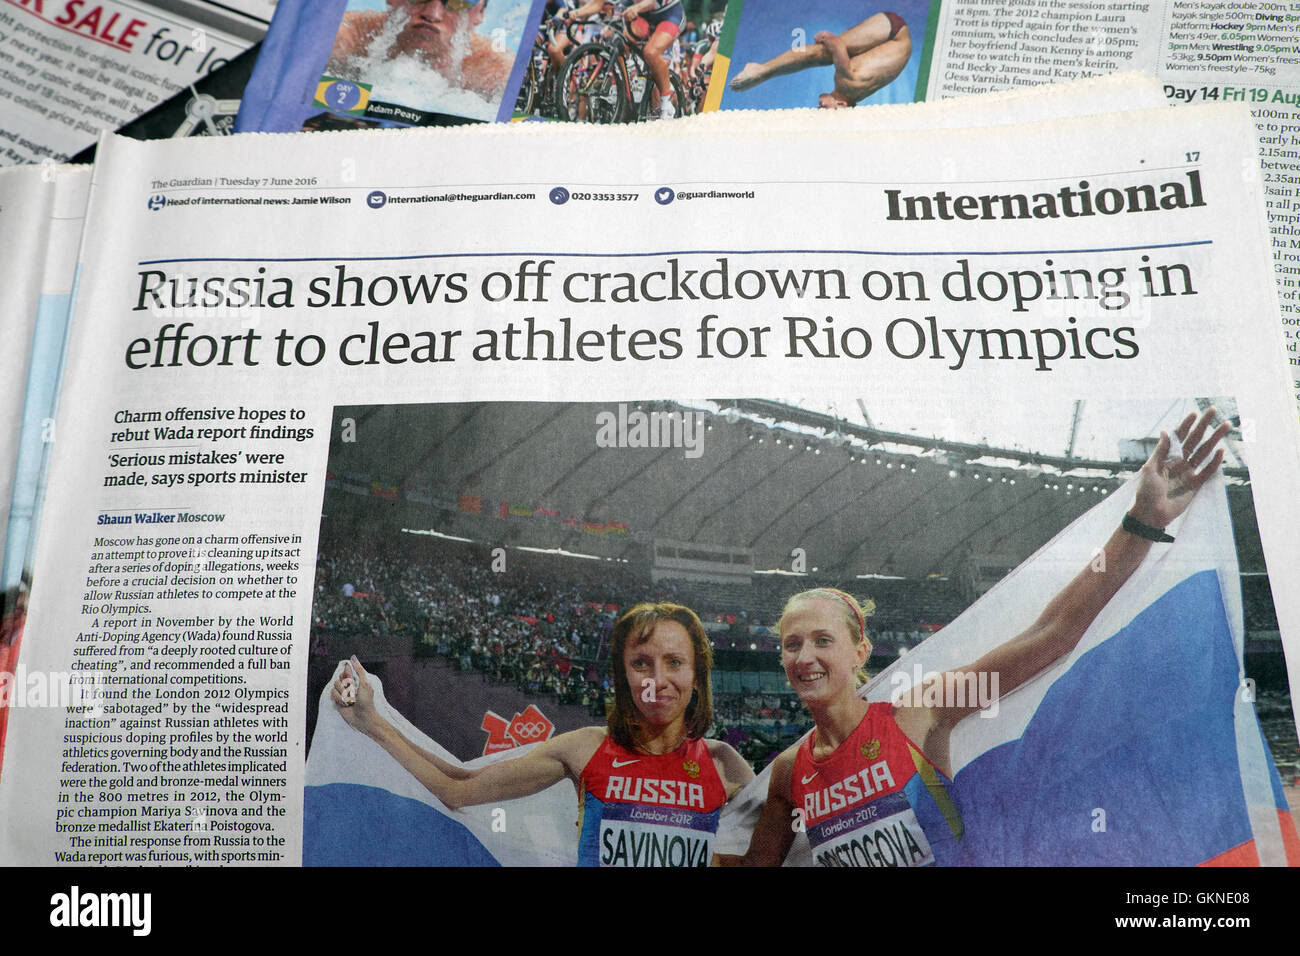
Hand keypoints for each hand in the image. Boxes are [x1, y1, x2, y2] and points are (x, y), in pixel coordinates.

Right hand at [330, 656, 378, 733]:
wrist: (363, 717)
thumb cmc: (367, 701)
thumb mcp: (365, 684)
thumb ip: (359, 671)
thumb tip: (353, 658)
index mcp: (355, 680)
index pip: (345, 671)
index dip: (346, 675)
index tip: (351, 680)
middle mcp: (348, 686)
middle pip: (339, 678)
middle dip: (346, 686)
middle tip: (353, 693)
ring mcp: (342, 693)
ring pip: (335, 686)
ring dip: (343, 694)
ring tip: (351, 700)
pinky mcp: (337, 700)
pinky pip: (332, 694)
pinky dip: (339, 699)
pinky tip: (345, 704)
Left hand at [1131, 407, 1229, 529]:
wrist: (1151, 515)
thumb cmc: (1145, 492)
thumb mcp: (1150, 469)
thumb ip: (1160, 451)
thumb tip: (1166, 431)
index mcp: (1166, 457)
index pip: (1178, 437)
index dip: (1186, 425)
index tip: (1194, 413)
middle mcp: (1179, 462)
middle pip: (1194, 440)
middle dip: (1203, 426)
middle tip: (1213, 410)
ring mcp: (1188, 472)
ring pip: (1204, 452)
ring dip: (1214, 439)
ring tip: (1225, 426)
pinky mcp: (1195, 485)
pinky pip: (1207, 471)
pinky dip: (1214, 462)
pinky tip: (1221, 450)